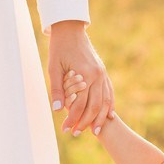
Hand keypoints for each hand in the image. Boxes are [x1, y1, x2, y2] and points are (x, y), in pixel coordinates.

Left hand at [48, 21, 112, 136]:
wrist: (70, 30)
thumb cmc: (59, 49)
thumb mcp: (54, 68)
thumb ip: (57, 89)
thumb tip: (57, 110)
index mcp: (85, 74)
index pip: (80, 104)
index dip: (72, 119)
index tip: (65, 129)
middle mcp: (97, 76)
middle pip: (95, 106)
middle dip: (86, 122)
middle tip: (78, 134)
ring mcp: (103, 74)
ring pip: (105, 101)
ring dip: (100, 118)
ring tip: (95, 131)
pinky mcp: (104, 72)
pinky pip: (109, 92)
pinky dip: (109, 105)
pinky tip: (108, 115)